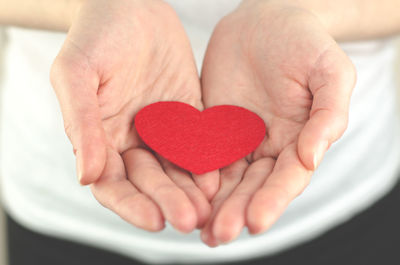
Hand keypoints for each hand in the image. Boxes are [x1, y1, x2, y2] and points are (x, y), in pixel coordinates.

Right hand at [50, 0, 218, 232]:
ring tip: (209, 208)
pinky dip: (207, 160)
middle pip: (151, 182)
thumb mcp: (77, 74)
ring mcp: (162, 129)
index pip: (115, 185)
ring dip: (191, 190)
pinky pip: (198, 141)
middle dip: (169, 201)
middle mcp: (132, 140)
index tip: (154, 219)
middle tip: (190, 220)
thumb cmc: (95, 35)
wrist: (130, 5)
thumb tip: (86, 177)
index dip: (132, 205)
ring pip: (177, 168)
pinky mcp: (188, 115)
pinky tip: (220, 176)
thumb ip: (81, 124)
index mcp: (101, 138)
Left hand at [200, 0, 355, 245]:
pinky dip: (193, 176)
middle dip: (237, 211)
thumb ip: (329, 114)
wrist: (264, 21)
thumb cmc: (303, 41)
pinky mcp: (211, 128)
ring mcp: (237, 139)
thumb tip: (313, 157)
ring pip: (225, 179)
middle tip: (219, 234)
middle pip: (253, 187)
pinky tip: (181, 194)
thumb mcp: (329, 71)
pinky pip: (200, 154)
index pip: (287, 178)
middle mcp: (268, 147)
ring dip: (214, 205)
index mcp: (299, 140)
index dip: (274, 200)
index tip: (256, 222)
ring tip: (200, 230)